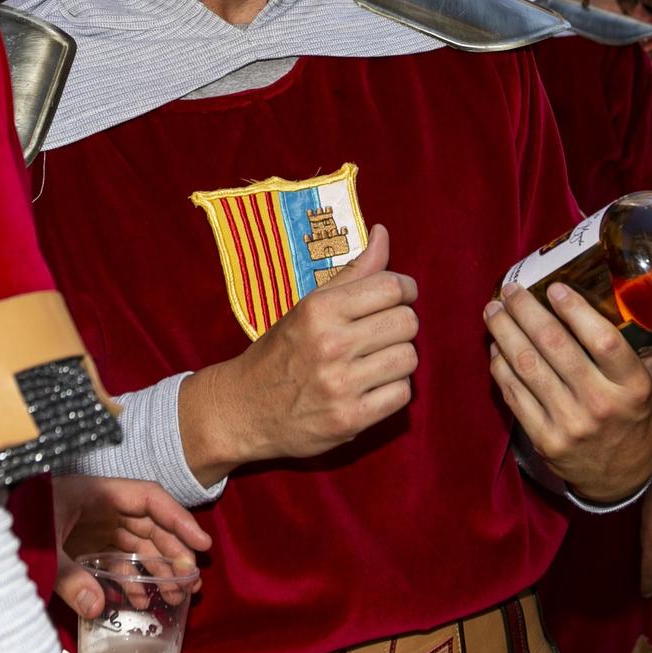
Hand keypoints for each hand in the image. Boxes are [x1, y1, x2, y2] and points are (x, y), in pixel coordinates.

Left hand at [51, 475, 212, 618]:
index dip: (179, 519)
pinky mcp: (83, 543)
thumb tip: (96, 606)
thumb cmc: (15, 517)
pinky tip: (140, 600)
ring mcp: (93, 524)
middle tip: (192, 583)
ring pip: (137, 545)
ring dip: (157, 570)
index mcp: (96, 492)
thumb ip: (68, 576)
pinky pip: (116, 559)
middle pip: (149, 525)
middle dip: (173, 554)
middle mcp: (101, 506)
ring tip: (176, 597)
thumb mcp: (42, 544)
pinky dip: (130, 578)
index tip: (201, 544)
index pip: (149, 499)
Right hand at [180, 225, 415, 483]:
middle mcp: (330, 345)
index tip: (401, 295)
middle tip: (383, 332)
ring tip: (375, 360)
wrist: (243, 409)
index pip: (391, 287)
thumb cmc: (280, 351)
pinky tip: (371, 386)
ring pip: (408, 358)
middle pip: (406, 322)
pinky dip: (392, 390)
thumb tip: (383, 233)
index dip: (405, 289)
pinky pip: (402, 394)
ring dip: (397, 358)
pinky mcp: (350, 419)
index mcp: (319, 310)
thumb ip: (352, 271)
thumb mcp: (308, 306)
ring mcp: (340, 385)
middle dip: (401, 324)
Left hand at [484, 282, 651, 503]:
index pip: (604, 341)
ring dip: (504, 332)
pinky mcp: (543, 439)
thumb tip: (636, 295)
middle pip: (554, 346)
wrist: (620, 479)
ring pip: (527, 366)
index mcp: (633, 387)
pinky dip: (501, 365)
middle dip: (526, 311)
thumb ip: (645, 344)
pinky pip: (514, 394)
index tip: (554, 287)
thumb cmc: (634, 417)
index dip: (576, 310)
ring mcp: (569, 424)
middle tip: (510, 290)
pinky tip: (495, 345)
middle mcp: (601, 405)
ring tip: (493, 310)